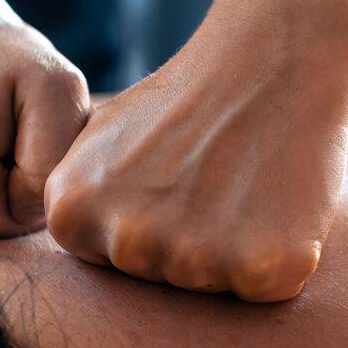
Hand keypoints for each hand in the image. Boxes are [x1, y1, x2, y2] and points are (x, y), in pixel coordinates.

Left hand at [45, 0, 347, 300]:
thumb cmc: (186, 100)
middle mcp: (125, 241)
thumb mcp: (100, 138)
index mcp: (72, 210)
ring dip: (228, 249)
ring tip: (240, 182)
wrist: (270, 62)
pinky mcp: (261, 268)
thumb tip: (70, 236)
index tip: (163, 180)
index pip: (105, 258)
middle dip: (183, 239)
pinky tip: (274, 202)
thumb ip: (80, 195)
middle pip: (156, 276)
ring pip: (208, 284)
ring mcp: (193, 258)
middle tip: (209, 178)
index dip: (142, 223)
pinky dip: (277, 254)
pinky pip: (263, 286)